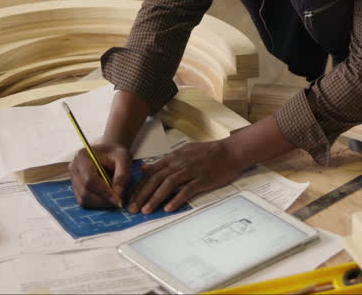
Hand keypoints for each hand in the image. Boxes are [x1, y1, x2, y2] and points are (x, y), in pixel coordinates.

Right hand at [68, 142, 130, 208]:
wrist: (108, 151)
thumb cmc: (116, 153)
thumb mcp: (124, 159)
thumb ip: (122, 175)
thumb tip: (117, 194)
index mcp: (83, 156)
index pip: (90, 180)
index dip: (104, 192)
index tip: (118, 200)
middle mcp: (74, 167)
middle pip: (84, 192)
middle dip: (102, 200)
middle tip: (118, 202)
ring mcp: (73, 178)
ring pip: (83, 199)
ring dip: (99, 203)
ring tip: (113, 199)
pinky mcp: (75, 186)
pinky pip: (83, 200)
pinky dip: (96, 203)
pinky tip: (107, 197)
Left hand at [127, 140, 246, 213]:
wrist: (231, 151)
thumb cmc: (208, 152)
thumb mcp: (183, 151)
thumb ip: (164, 161)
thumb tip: (144, 167)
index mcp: (174, 157)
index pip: (152, 172)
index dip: (139, 186)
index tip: (130, 198)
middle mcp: (179, 163)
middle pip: (156, 179)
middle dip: (142, 194)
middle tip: (132, 208)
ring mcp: (191, 171)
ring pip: (168, 185)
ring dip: (155, 198)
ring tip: (146, 210)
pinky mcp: (202, 179)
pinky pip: (187, 190)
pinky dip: (176, 199)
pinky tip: (168, 208)